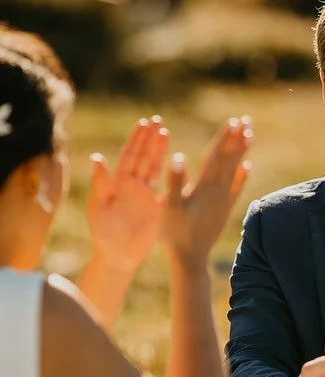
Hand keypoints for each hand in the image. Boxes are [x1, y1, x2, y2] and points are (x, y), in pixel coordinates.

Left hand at [87, 116, 169, 273]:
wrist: (118, 256)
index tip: (144, 123)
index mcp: (117, 183)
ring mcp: (145, 194)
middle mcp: (131, 185)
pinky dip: (169, 173)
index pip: (129, 155)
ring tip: (165, 132)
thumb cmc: (104, 233)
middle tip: (158, 120)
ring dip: (159, 150)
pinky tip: (175, 160)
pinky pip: (164, 185)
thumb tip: (97, 158)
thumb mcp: (99, 207)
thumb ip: (101, 183)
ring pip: (154, 167)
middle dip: (150, 138)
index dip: (136, 139)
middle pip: (143, 156)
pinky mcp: (156, 205)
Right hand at [161, 117, 251, 265]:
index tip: (234, 120)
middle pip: (230, 159)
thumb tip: (177, 156)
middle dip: (237, 138)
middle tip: (247, 120)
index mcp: (204, 187)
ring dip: (242, 152)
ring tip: (249, 135)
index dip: (225, 137)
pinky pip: (236, 189)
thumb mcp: (170, 206)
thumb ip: (174, 181)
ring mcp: (223, 201)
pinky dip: (242, 177)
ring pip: (235, 171)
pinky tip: (248, 167)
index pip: (216, 156)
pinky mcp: (224, 210)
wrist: (190, 258)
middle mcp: (218, 191)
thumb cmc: (175, 233)